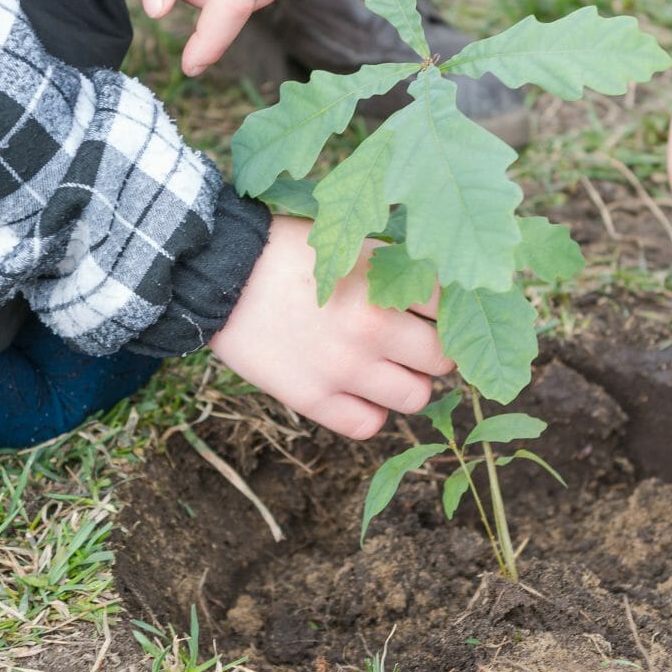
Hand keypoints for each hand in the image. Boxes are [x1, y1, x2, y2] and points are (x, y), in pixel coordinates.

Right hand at [209, 217, 453, 439]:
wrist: (220, 274)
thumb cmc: (288, 253)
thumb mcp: (350, 246)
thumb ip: (395, 270)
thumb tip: (443, 294)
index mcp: (383, 284)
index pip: (451, 308)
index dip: (448, 309)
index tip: (435, 310)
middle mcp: (371, 329)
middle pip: (444, 358)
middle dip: (435, 350)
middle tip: (415, 341)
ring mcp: (343, 368)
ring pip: (417, 398)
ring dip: (408, 383)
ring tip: (386, 367)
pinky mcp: (313, 398)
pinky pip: (369, 425)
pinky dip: (370, 412)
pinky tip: (357, 390)